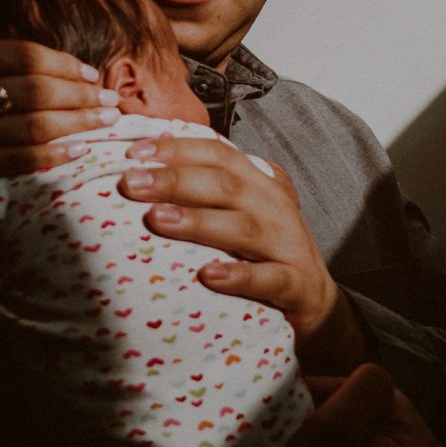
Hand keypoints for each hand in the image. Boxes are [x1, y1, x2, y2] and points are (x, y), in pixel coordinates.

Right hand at [0, 0, 119, 216]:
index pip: (21, 55)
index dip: (64, 63)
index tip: (92, 70)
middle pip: (34, 92)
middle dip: (80, 95)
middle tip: (110, 99)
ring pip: (31, 130)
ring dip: (75, 127)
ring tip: (104, 123)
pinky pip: (13, 164)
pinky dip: (48, 158)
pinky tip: (74, 152)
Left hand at [117, 135, 370, 371]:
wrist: (314, 297)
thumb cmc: (261, 250)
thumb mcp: (237, 212)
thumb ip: (202, 192)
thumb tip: (140, 173)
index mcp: (256, 182)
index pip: (217, 154)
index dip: (177, 149)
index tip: (133, 152)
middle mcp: (272, 206)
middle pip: (223, 185)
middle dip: (174, 180)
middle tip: (131, 183)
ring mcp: (286, 243)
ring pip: (241, 227)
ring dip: (197, 222)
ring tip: (157, 219)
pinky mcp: (295, 282)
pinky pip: (267, 278)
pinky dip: (239, 276)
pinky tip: (208, 276)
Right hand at [262, 363, 444, 446]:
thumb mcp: (336, 423)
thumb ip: (368, 383)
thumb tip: (373, 377)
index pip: (380, 392)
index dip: (338, 392)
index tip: (308, 408)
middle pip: (372, 416)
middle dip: (335, 413)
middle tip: (300, 424)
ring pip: (360, 439)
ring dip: (329, 435)